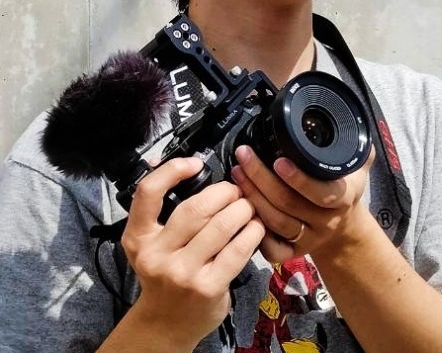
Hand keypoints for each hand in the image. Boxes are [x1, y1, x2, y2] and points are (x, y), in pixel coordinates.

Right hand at [121, 157, 264, 349]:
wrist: (165, 325)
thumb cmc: (164, 274)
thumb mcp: (151, 242)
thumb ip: (164, 210)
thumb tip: (187, 168)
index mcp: (139, 238)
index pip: (148, 193)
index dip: (172, 170)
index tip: (194, 164)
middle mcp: (157, 255)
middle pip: (195, 208)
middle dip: (223, 192)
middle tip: (235, 191)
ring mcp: (183, 273)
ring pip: (220, 226)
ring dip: (242, 209)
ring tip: (248, 207)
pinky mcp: (208, 287)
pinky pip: (237, 250)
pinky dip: (252, 232)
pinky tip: (255, 227)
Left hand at [230, 145, 374, 262]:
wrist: (344, 228)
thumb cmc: (342, 189)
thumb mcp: (355, 169)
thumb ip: (356, 149)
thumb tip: (354, 123)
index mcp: (342, 198)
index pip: (321, 192)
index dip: (299, 179)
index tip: (279, 161)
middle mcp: (325, 221)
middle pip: (288, 203)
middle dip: (261, 178)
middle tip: (244, 156)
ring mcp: (308, 239)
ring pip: (275, 222)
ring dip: (253, 196)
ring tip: (237, 172)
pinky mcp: (293, 253)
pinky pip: (272, 249)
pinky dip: (255, 232)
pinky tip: (242, 209)